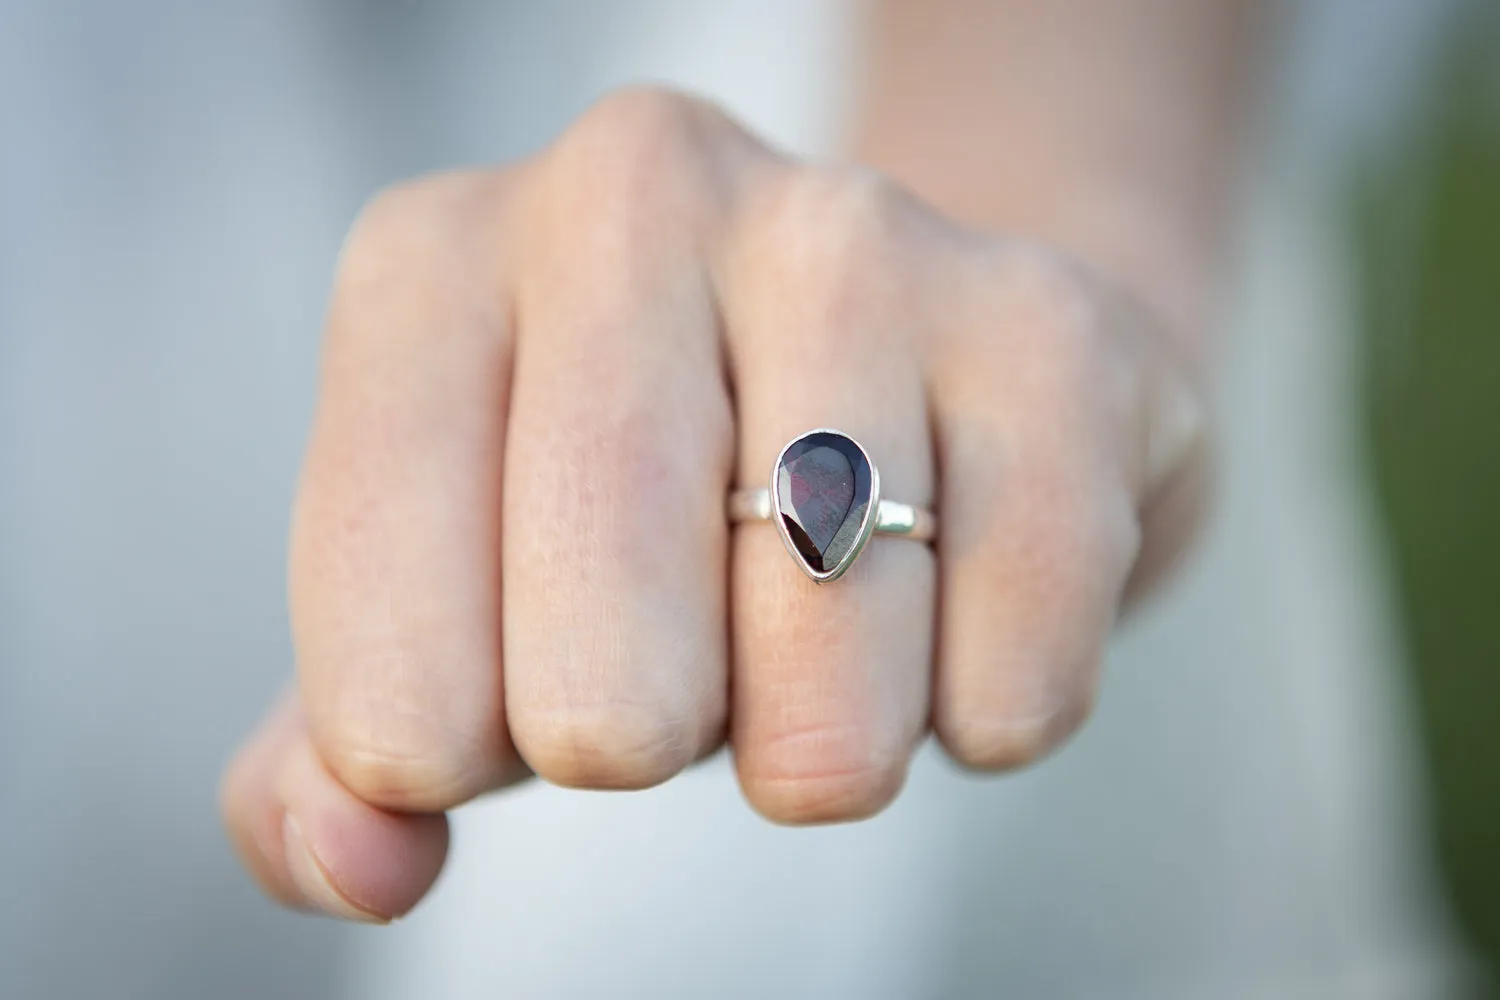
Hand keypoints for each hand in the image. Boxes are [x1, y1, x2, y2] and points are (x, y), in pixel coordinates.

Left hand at [220, 88, 1207, 922]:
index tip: (510, 697)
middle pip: (605, 685)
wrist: (911, 363)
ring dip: (826, 733)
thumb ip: (344, 748)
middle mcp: (630, 197)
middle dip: (646, 739)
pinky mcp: (1049, 328)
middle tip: (684, 661)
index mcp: (434, 272)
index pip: (387, 672)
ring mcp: (855, 239)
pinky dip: (983, 706)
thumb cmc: (656, 499)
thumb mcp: (457, 593)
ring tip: (824, 617)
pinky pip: (1015, 671)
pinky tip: (954, 601)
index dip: (453, 750)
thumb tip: (352, 866)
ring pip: (829, 683)